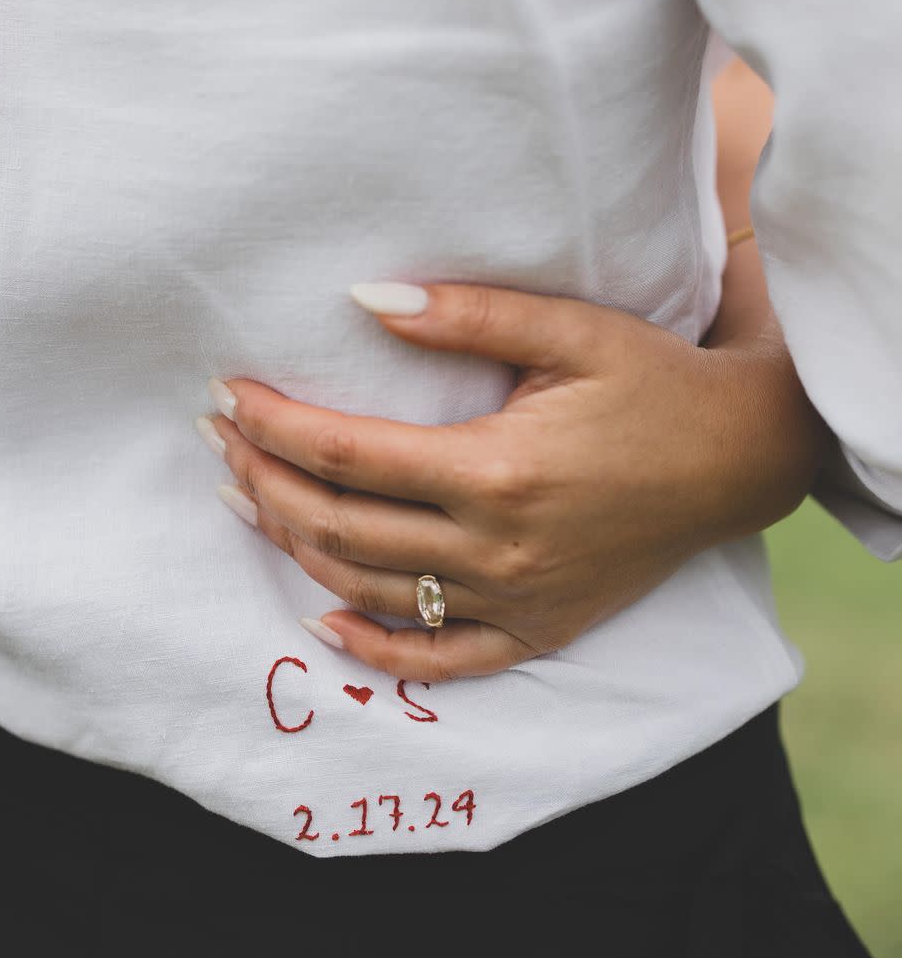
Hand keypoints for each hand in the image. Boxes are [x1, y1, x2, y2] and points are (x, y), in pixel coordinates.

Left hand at [202, 280, 826, 680]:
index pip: (347, 456)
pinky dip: (375, 647)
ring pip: (372, 590)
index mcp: (496, 471)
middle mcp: (497, 548)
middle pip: (341, 526)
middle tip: (219, 442)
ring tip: (248, 500)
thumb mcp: (569, 330)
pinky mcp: (538, 628)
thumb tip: (362, 299)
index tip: (229, 394)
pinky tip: (324, 618)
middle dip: (264, 482)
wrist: (737, 457)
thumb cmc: (652, 383)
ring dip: (296, 547)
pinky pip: (442, 657)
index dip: (275, 425)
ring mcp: (516, 599)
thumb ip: (465, 316)